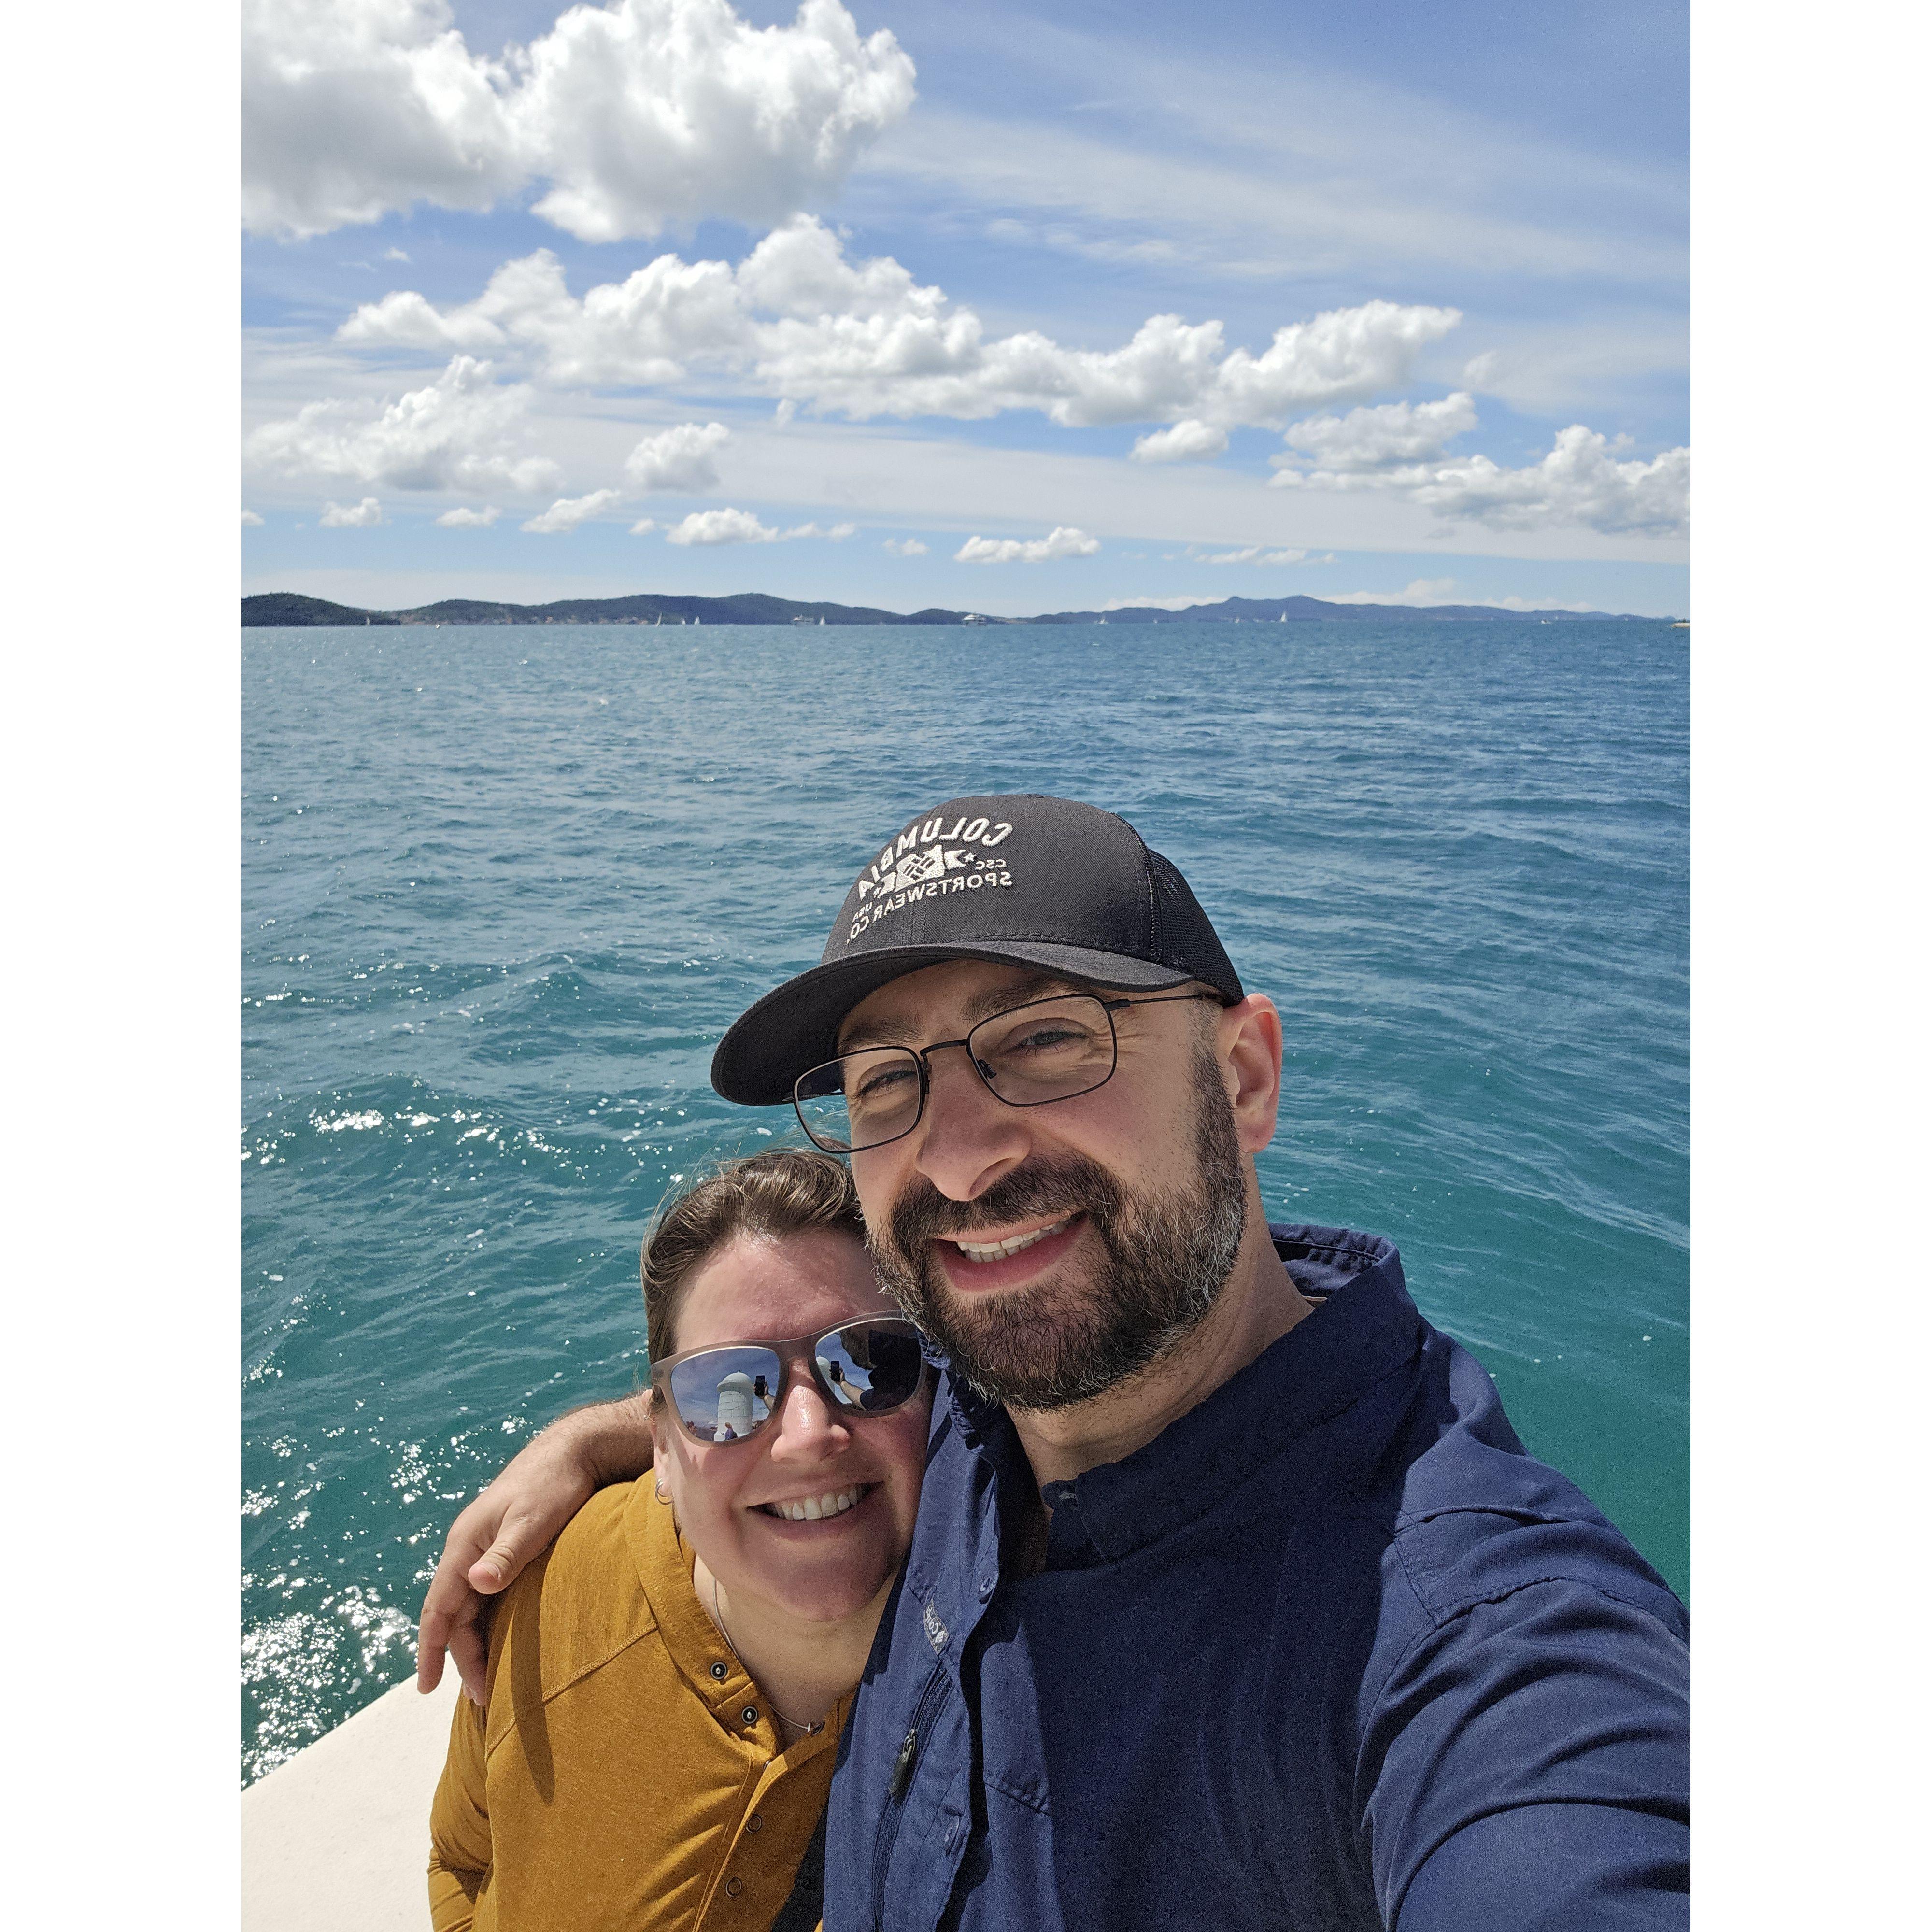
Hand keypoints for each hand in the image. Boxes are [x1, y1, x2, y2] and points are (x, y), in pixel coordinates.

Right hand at [416, 1397, 653, 1703]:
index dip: (430, 1649)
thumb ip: (507, 1554)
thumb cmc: (553, 1485)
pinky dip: (490, 1623)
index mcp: (464, 1546)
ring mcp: (486, 1550)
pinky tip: (503, 1642)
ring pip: (472, 1607)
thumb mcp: (532, 1521)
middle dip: (462, 1657)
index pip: (438, 1608)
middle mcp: (469, 1551)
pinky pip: (489, 1596)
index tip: (426, 1688)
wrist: (573, 1452)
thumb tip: (476, 1582)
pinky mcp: (506, 1550)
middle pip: (456, 1614)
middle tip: (482, 1698)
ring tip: (490, 1682)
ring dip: (476, 1643)